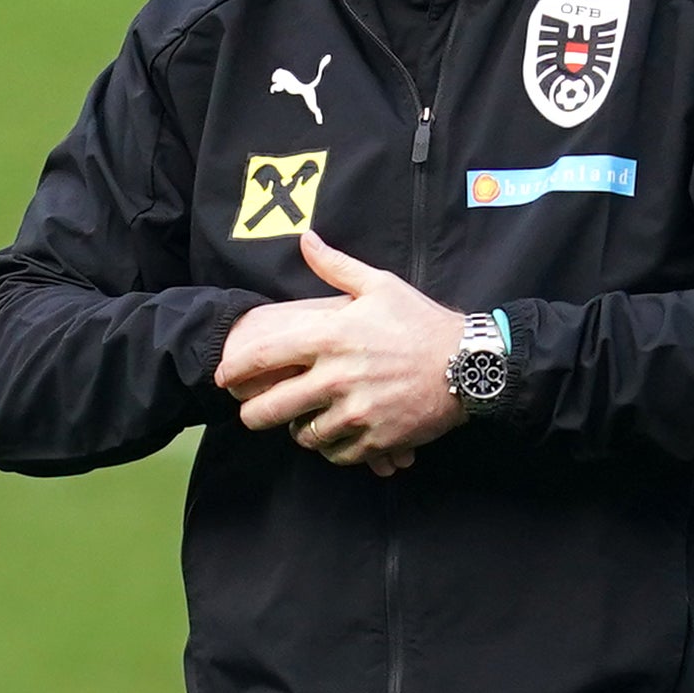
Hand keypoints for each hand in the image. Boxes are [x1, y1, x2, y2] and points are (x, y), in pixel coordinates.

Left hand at [212, 225, 466, 473]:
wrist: (469, 364)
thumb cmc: (422, 322)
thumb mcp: (379, 285)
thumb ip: (335, 266)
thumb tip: (306, 238)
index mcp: (331, 336)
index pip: (264, 357)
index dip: (234, 370)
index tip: (223, 379)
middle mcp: (337, 377)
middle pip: (272, 409)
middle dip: (255, 415)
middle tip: (253, 415)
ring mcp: (356, 412)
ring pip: (304, 436)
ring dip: (300, 431)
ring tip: (304, 423)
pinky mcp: (376, 439)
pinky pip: (337, 454)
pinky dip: (332, 449)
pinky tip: (336, 436)